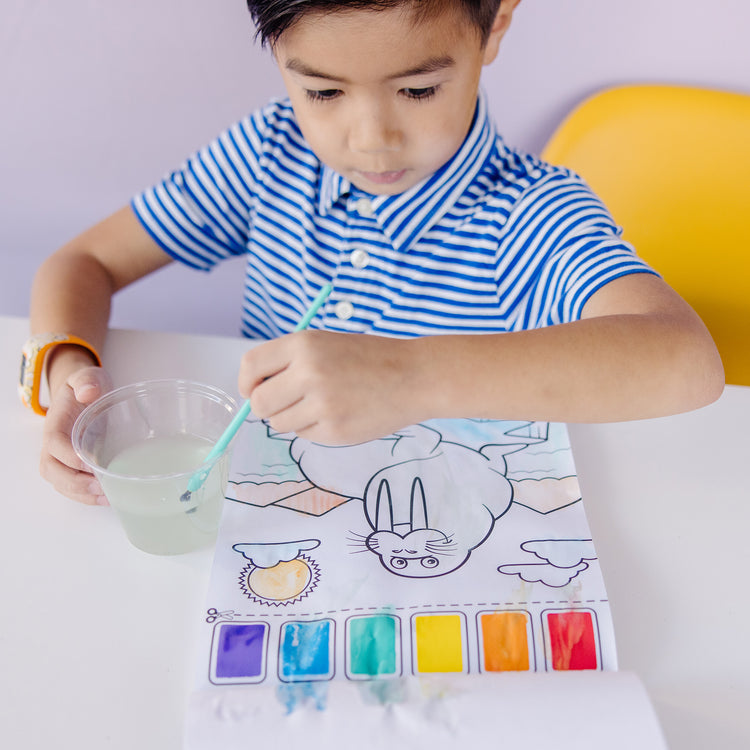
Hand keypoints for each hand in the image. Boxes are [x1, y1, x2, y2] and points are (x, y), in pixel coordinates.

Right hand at [40, 365, 112, 503]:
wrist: (85, 391)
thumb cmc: (87, 386)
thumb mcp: (88, 376)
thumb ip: (87, 381)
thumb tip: (88, 392)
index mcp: (56, 423)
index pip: (54, 444)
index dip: (69, 457)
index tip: (91, 464)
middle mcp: (53, 444)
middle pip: (52, 470)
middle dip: (74, 483)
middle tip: (100, 488)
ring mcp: (60, 457)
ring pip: (60, 482)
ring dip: (81, 494)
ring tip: (106, 498)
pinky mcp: (72, 466)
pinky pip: (71, 486)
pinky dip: (85, 496)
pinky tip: (106, 498)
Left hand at [238, 331, 425, 444]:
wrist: (414, 376)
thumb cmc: (369, 358)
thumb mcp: (326, 343)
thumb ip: (290, 362)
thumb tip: (253, 390)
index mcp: (303, 344)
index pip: (251, 366)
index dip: (247, 382)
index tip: (252, 389)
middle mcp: (308, 373)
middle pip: (259, 402)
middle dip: (266, 406)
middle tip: (286, 402)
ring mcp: (321, 405)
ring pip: (279, 422)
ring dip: (292, 417)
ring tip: (322, 404)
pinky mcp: (334, 431)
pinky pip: (304, 435)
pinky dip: (314, 427)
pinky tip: (339, 413)